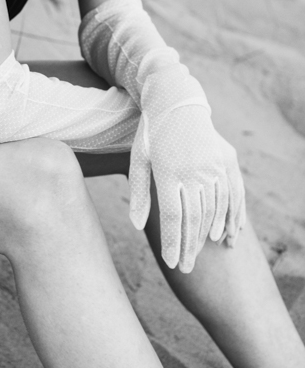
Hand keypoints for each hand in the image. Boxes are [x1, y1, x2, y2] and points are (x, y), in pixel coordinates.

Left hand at [128, 103, 245, 272]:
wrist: (175, 99)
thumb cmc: (151, 133)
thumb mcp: (139, 159)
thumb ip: (140, 194)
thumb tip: (136, 226)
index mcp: (168, 173)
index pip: (174, 218)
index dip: (174, 243)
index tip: (173, 264)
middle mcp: (193, 171)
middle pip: (194, 220)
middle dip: (190, 248)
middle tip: (185, 269)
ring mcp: (211, 166)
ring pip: (214, 210)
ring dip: (208, 236)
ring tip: (200, 255)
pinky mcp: (225, 160)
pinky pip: (230, 195)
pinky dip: (229, 217)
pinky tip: (224, 234)